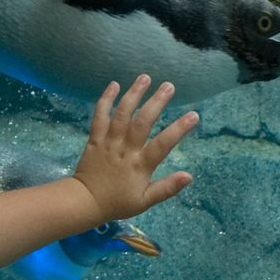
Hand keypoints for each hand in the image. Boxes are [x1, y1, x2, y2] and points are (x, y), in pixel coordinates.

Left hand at [70, 75, 197, 224]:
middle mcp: (125, 149)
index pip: (162, 144)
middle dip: (156, 102)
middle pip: (142, 122)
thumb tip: (189, 176)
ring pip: (122, 114)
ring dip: (133, 94)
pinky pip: (99, 116)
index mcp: (140, 165)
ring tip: (145, 77)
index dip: (178, 129)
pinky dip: (106, 99)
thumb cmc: (118, 202)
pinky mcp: (95, 138)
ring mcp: (109, 142)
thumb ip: (167, 188)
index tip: (193, 115)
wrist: (85, 202)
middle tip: (169, 86)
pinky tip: (114, 85)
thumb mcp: (146, 201)